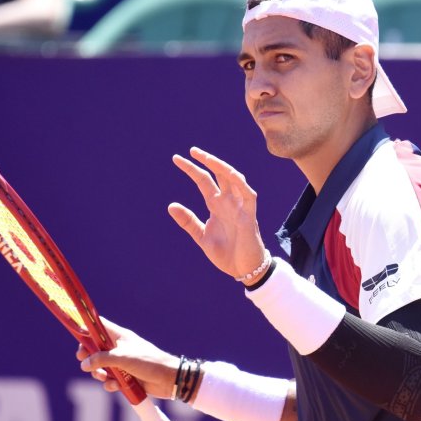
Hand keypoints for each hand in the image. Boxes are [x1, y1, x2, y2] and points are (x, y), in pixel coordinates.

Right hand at [78, 317, 179, 398]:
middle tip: (84, 362)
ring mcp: (121, 363)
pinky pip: (110, 380)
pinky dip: (110, 384)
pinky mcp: (125, 377)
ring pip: (100, 367)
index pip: (99, 326)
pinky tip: (117, 386)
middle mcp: (119, 348)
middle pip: (95, 349)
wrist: (168, 379)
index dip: (87, 329)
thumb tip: (84, 364)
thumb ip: (101, 359)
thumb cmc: (148, 361)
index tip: (78, 338)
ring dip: (99, 374)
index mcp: (120, 336)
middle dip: (89, 357)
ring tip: (104, 376)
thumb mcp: (122, 358)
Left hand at [168, 147, 266, 279]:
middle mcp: (228, 201)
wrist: (242, 270)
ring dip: (222, 167)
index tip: (176, 159)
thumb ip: (188, 221)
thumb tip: (170, 205)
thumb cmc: (226, 253)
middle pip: (219, 174)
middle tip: (192, 150)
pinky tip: (231, 175)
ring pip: (234, 179)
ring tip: (208, 159)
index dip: (191, 169)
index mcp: (216, 205)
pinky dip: (241, 184)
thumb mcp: (201, 236)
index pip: (203, 181)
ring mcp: (240, 206)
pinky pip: (249, 195)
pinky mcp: (250, 215)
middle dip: (207, 161)